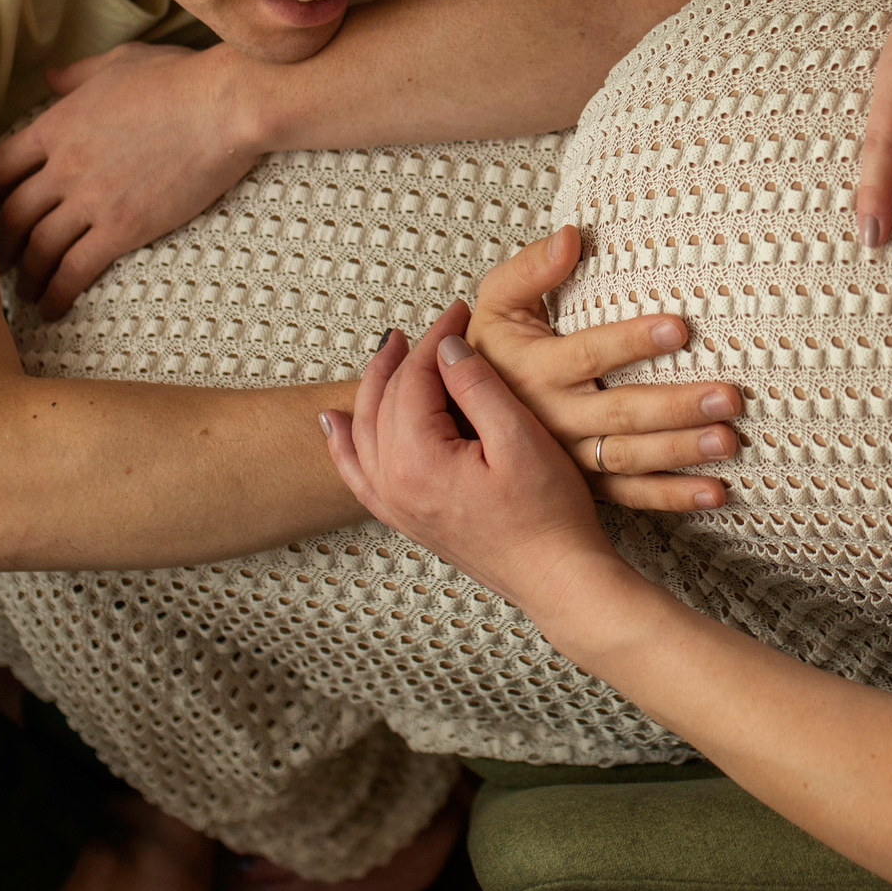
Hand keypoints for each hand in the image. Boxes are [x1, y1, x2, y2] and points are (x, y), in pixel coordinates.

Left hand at [0, 43, 260, 319]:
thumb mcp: (118, 62)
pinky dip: (57, 293)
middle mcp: (62, 166)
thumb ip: (78, 75)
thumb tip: (51, 78)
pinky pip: (75, 269)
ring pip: (38, 248)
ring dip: (26, 276)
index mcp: (56, 125)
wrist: (225, 105)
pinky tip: (52, 307)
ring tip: (24, 293)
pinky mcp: (122, 228)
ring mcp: (91, 200)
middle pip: (12, 215)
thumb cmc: (179, 78)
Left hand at [325, 311, 633, 618]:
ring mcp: (396, 506)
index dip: (436, 338)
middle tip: (439, 325)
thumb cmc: (548, 515)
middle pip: (385, 400)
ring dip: (374, 387)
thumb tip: (446, 348)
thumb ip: (477, 388)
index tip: (461, 311)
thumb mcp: (520, 439)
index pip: (414, 379)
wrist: (556, 579)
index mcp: (418, 461)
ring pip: (364, 432)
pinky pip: (358, 474)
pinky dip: (343, 444)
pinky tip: (334, 425)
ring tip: (389, 352)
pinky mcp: (406, 519)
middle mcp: (394, 484)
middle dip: (408, 355)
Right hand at [469, 227, 740, 512]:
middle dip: (676, 407)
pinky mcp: (584, 483)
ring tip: (728, 441)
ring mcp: (569, 457)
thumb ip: (530, 268)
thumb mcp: (496, 302)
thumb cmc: (490, 350)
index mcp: (534, 370)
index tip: (681, 327)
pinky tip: (714, 492)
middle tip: (727, 397)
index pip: (589, 355)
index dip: (632, 341)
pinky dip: (672, 497)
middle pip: (620, 414)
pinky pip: (629, 495)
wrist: (460, 418)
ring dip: (681, 452)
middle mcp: (552, 418)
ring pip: (629, 458)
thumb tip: (571, 236)